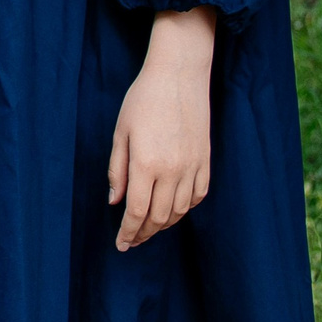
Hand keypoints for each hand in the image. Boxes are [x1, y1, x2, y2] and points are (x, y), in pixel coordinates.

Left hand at [108, 8, 217, 251]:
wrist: (179, 76)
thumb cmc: (143, 100)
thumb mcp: (120, 133)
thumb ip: (117, 170)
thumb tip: (115, 201)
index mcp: (146, 164)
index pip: (136, 212)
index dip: (127, 233)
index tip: (121, 245)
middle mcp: (172, 171)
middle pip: (158, 217)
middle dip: (143, 233)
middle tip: (131, 241)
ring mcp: (192, 167)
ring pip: (179, 211)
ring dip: (163, 225)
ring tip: (148, 228)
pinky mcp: (206, 162)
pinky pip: (197, 196)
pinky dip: (184, 209)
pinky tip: (173, 210)